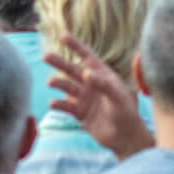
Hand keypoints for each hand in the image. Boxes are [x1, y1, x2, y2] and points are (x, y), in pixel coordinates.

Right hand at [45, 34, 153, 158]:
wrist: (125, 138)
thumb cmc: (127, 113)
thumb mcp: (118, 96)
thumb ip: (103, 84)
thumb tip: (86, 72)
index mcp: (103, 75)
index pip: (88, 57)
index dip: (76, 46)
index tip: (63, 35)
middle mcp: (91, 84)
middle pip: (72, 70)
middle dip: (59, 62)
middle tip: (46, 56)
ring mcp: (84, 98)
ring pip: (67, 87)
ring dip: (58, 83)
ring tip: (51, 82)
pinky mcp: (80, 113)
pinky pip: (66, 106)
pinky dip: (59, 104)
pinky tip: (53, 103)